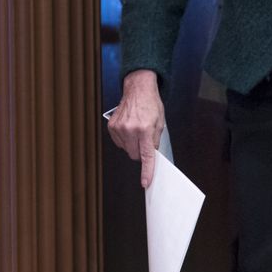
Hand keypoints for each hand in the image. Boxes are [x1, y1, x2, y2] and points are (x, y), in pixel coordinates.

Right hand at [107, 69, 165, 188]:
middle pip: (134, 155)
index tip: (145, 182)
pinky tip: (129, 128)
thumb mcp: (160, 123)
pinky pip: (119, 143)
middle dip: (140, 152)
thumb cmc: (150, 104)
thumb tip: (151, 157)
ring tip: (137, 129)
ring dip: (132, 144)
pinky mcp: (112, 127)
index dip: (146, 171)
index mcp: (145, 129)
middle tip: (144, 140)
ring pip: (126, 150)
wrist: (138, 89)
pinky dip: (125, 139)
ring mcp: (119, 128)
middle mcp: (130, 129)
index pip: (146, 155)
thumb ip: (155, 141)